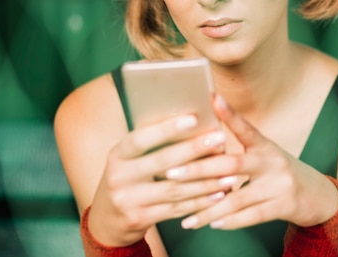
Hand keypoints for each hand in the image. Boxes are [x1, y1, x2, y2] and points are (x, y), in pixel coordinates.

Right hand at [87, 115, 228, 246]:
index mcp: (117, 155)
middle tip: (221, 139)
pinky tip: (219, 193)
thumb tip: (194, 122)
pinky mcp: (140, 218)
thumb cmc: (130, 177)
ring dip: (206, 181)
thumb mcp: (130, 158)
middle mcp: (119, 177)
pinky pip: (176, 208)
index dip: (167, 129)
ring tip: (230, 172)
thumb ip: (153, 143)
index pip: (141, 138)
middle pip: (163, 162)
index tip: (194, 118)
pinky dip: (200, 201)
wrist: (107, 218)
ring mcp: (128, 200)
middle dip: (195, 149)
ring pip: (175, 188)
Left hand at [174, 95, 337, 230]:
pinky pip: (250, 216)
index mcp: (265, 146)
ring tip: (186, 216)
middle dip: (198, 169)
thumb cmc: (281, 173)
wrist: (318, 195)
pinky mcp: (284, 206)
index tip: (212, 98)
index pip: (245, 127)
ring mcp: (279, 185)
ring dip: (208, 209)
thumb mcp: (266, 156)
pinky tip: (211, 223)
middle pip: (232, 164)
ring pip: (237, 197)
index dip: (229, 113)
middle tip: (172, 173)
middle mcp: (273, 162)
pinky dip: (229, 221)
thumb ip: (241, 153)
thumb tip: (202, 151)